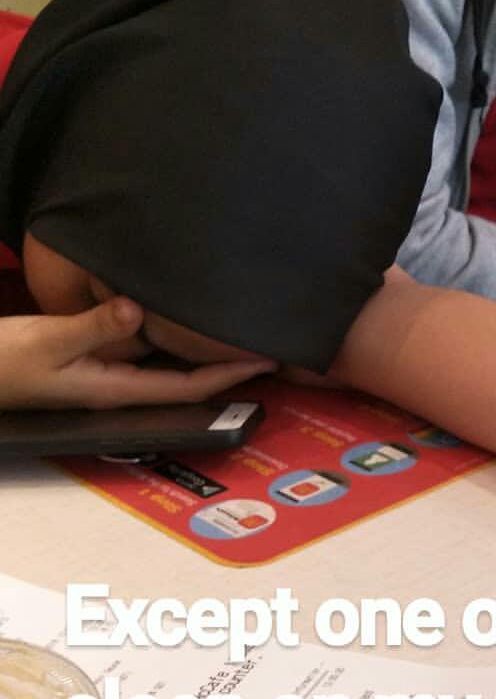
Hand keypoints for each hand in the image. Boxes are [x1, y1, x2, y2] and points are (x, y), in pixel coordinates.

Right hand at [0, 300, 273, 409]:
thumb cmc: (3, 363)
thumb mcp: (47, 339)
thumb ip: (94, 326)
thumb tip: (138, 311)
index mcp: (114, 389)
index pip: (186, 386)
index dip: (228, 375)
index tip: (267, 360)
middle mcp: (117, 382)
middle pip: (184, 375)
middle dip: (225, 361)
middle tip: (267, 337)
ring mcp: (104, 369)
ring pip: (162, 357)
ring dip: (198, 344)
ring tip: (235, 320)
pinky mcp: (89, 353)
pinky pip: (137, 341)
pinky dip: (163, 328)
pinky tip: (179, 308)